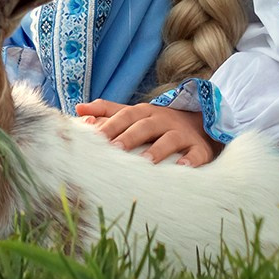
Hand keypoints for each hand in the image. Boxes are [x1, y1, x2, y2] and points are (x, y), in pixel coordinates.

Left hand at [76, 100, 220, 165]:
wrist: (200, 123)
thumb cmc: (157, 123)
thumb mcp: (135, 114)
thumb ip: (107, 111)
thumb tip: (79, 109)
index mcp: (145, 112)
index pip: (126, 115)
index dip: (111, 125)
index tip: (94, 137)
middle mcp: (163, 120)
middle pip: (145, 125)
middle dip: (129, 136)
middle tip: (115, 149)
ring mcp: (182, 133)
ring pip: (170, 139)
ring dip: (158, 149)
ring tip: (145, 162)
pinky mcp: (199, 147)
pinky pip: (196, 153)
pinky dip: (191, 160)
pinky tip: (182, 168)